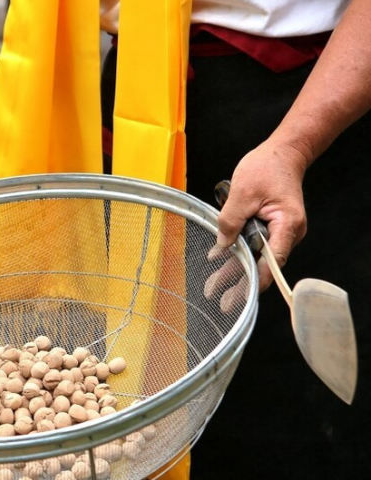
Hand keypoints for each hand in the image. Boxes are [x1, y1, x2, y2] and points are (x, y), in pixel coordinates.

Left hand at [211, 140, 308, 292]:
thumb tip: (221, 247)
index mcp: (287, 225)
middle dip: (240, 283)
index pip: (272, 260)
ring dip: (234, 271)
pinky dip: (238, 254)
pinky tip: (219, 266)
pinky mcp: (271, 228)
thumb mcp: (241, 193)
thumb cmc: (267, 167)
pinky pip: (254, 245)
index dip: (257, 280)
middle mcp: (288, 232)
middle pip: (262, 264)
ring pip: (255, 257)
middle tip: (223, 303)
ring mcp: (280, 231)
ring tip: (213, 290)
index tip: (243, 296)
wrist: (282, 153)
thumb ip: (230, 222)